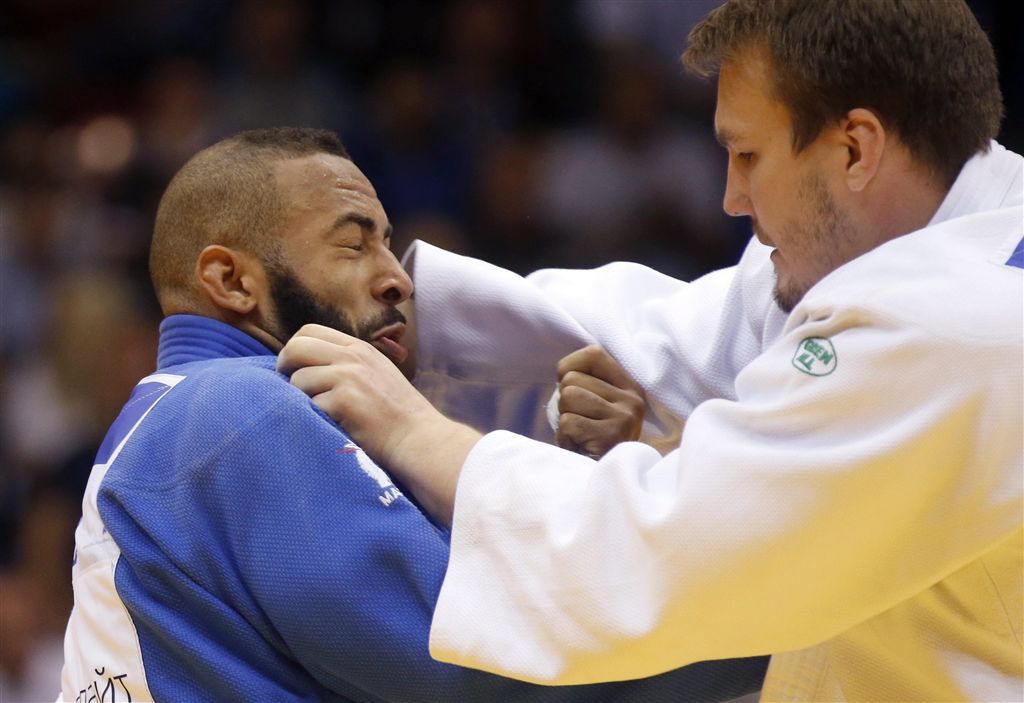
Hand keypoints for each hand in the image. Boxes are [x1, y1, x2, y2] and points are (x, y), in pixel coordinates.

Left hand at [277, 324, 478, 523]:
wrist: (419, 439)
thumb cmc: (397, 414)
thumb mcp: (376, 373)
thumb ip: (347, 364)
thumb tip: (304, 365)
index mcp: (360, 348)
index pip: (309, 331)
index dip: (294, 349)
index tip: (294, 369)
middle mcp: (354, 357)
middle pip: (296, 347)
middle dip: (284, 368)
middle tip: (289, 389)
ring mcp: (349, 377)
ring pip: (298, 380)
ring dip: (301, 400)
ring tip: (321, 414)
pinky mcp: (345, 401)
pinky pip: (309, 405)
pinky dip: (315, 419)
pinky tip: (333, 427)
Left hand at [555, 345, 645, 457]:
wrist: (611, 480)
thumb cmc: (595, 440)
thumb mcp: (601, 406)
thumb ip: (589, 384)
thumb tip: (561, 372)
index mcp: (630, 386)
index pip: (593, 354)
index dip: (569, 366)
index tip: (568, 386)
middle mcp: (631, 399)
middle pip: (571, 379)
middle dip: (565, 403)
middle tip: (580, 424)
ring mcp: (624, 417)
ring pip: (568, 398)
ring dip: (564, 420)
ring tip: (580, 435)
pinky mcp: (611, 436)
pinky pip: (569, 423)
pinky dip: (565, 438)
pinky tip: (580, 447)